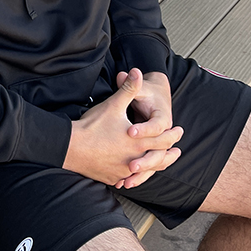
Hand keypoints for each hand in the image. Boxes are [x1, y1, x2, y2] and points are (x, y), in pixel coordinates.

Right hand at [62, 68, 182, 187]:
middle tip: (176, 152)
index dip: (173, 135)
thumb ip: (128, 88)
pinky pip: (126, 179)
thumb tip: (137, 71)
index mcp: (139, 141)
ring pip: (145, 172)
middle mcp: (135, 159)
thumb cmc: (93, 126)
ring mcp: (123, 171)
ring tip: (158, 165)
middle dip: (169, 154)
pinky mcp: (112, 177)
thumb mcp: (113, 104)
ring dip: (154, 167)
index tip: (179, 132)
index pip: (164, 139)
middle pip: (159, 159)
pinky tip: (133, 174)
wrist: (71, 147)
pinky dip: (133, 176)